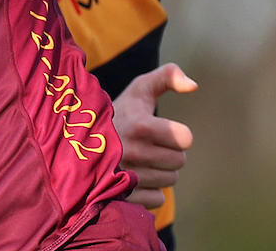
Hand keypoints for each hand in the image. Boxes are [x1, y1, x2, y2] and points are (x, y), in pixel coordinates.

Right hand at [111, 63, 196, 208]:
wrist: (80, 141)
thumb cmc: (120, 113)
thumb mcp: (140, 89)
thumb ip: (168, 76)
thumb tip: (194, 86)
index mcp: (140, 125)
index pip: (185, 138)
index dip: (177, 134)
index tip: (161, 130)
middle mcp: (133, 152)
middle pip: (179, 161)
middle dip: (169, 152)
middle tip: (149, 145)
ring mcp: (127, 176)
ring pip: (170, 180)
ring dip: (160, 170)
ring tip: (140, 159)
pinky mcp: (123, 196)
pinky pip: (157, 199)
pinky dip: (150, 189)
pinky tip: (135, 176)